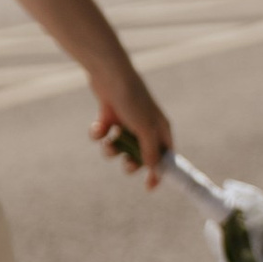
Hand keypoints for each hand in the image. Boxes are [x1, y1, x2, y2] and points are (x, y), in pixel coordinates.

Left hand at [91, 63, 172, 183]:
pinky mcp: (108, 117)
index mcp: (160, 128)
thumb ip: (150, 151)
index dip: (159, 172)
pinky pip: (103, 135)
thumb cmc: (132, 99)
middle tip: (125, 162)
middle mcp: (145, 126)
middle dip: (131, 163)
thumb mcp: (145, 128)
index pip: (165, 156)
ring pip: (119, 148)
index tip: (149, 187)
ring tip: (108, 144)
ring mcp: (126, 122)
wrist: (109, 74)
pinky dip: (99, 134)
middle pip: (141, 156)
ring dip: (112, 150)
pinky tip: (97, 126)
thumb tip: (154, 170)